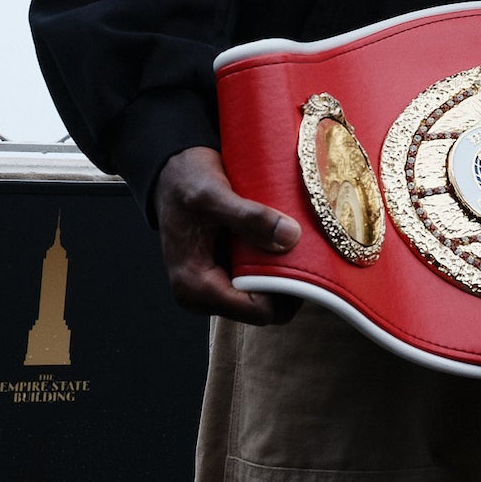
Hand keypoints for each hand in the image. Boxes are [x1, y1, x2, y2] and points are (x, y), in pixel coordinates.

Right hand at [155, 146, 301, 323]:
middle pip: (263, 307)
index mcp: (195, 286)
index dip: (284, 291)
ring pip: (263, 293)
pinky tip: (284, 238)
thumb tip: (290, 237)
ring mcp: (214, 284)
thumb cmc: (184, 182)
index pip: (256, 311)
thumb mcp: (213, 195)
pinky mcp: (225, 269)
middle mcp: (203, 294)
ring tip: (298, 241)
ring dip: (282, 270)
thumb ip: (249, 217)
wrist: (172, 170)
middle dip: (287, 282)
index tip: (305, 260)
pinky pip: (258, 276)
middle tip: (308, 249)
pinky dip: (273, 260)